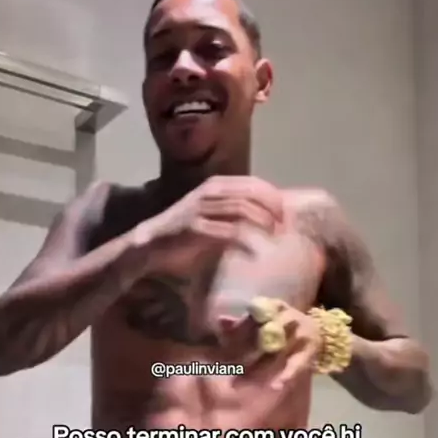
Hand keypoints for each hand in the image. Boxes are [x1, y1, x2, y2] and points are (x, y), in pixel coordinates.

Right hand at [136, 176, 283, 268]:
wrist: (150, 246)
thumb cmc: (185, 235)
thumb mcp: (213, 219)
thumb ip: (234, 215)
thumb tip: (267, 221)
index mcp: (215, 186)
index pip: (253, 183)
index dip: (273, 197)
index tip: (286, 214)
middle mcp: (209, 192)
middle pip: (251, 193)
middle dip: (272, 209)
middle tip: (284, 226)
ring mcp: (201, 208)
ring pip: (242, 209)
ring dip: (262, 223)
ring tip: (274, 237)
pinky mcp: (194, 228)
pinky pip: (227, 232)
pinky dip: (245, 242)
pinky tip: (254, 253)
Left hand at [221, 299, 322, 389]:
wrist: (319, 330)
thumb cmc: (283, 325)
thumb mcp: (265, 319)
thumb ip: (242, 322)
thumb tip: (220, 320)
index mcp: (274, 306)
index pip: (253, 316)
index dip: (238, 330)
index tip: (224, 344)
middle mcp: (289, 316)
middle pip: (264, 334)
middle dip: (245, 352)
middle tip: (228, 367)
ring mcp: (301, 334)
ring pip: (276, 352)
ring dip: (259, 368)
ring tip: (241, 383)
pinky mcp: (309, 351)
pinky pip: (296, 364)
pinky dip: (287, 375)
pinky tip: (276, 386)